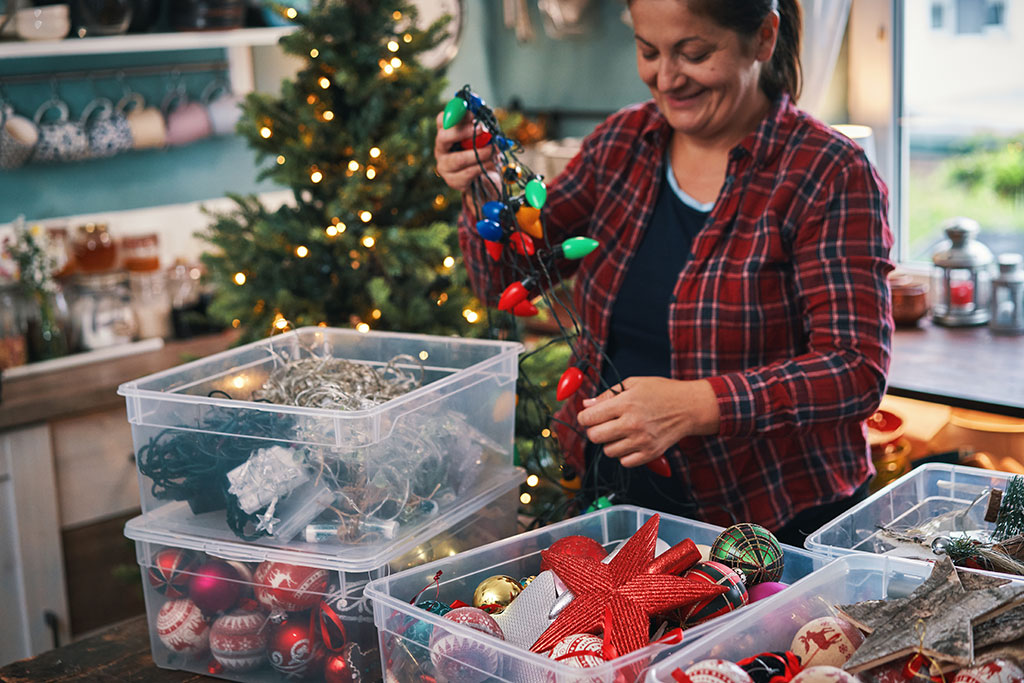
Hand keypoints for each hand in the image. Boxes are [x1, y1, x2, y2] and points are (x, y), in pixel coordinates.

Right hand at [434, 112, 500, 193]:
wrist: (485, 176)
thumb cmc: (481, 149)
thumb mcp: (482, 134)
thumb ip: (480, 124)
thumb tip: (484, 116)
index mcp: (445, 132)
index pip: (442, 119)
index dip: (456, 114)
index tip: (472, 114)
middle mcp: (440, 147)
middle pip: (444, 137)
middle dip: (465, 132)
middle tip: (483, 129)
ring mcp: (444, 165)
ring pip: (459, 159)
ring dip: (480, 153)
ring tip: (494, 150)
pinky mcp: (453, 180)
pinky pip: (468, 173)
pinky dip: (483, 166)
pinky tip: (492, 162)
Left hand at [577, 377, 719, 467]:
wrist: (690, 407)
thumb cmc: (662, 392)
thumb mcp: (634, 384)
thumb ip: (607, 395)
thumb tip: (586, 405)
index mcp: (625, 403)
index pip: (589, 418)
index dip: (584, 418)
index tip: (588, 417)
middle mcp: (632, 423)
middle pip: (595, 436)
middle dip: (594, 430)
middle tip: (602, 425)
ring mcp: (642, 441)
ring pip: (608, 451)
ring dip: (610, 442)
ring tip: (620, 432)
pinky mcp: (651, 453)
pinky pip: (624, 462)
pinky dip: (624, 454)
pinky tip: (630, 442)